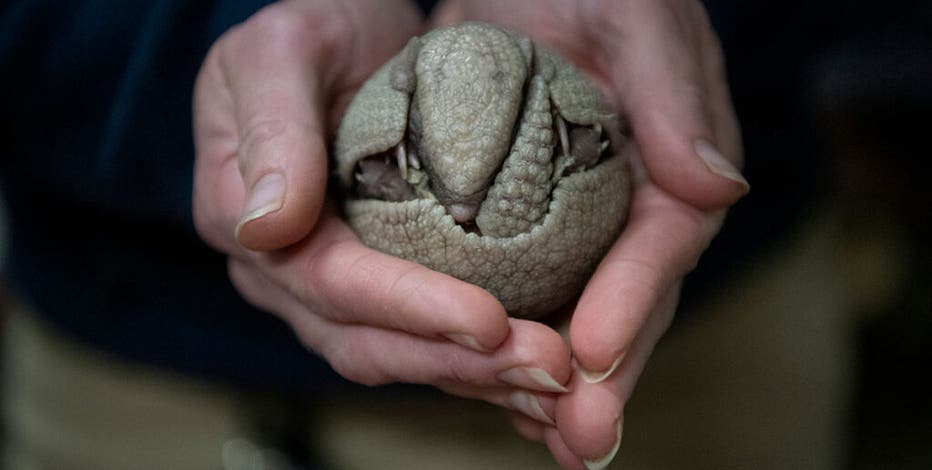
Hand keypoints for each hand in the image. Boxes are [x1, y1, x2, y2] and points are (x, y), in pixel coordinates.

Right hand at [192, 0, 572, 423]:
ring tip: (555, 383)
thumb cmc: (312, 29)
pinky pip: (421, 337)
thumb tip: (266, 225)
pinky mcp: (372, 286)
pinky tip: (532, 371)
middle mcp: (280, 268)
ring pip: (396, 354)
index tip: (489, 320)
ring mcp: (323, 286)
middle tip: (548, 369)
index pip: (327, 281)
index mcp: (243, 214)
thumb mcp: (285, 47)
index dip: (407, 308)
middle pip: (365, 339)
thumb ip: (272, 126)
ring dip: (477, 377)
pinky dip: (478, 360)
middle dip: (456, 362)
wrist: (345, 39)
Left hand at [432, 0, 747, 467]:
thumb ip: (674, 95)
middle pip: (627, 302)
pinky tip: (497, 397)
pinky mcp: (526, 231)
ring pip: (576, 316)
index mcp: (672, 167)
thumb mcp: (635, 15)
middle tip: (579, 437)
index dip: (632, 300)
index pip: (659, 244)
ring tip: (545, 440)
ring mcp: (580, 230)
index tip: (594, 352)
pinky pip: (525, 296)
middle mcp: (633, 210)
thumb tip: (717, 189)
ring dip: (562, 384)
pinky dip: (515, 347)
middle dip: (604, 374)